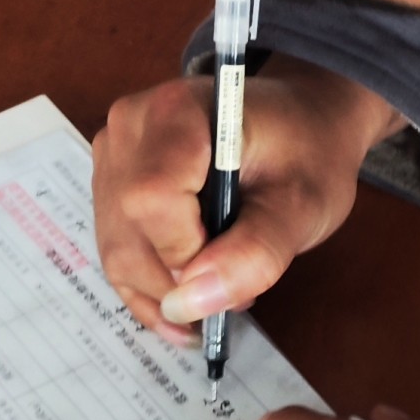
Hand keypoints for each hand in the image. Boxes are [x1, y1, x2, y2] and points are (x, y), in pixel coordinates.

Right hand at [92, 61, 398, 345]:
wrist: (303, 128)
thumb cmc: (307, 154)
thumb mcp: (301, 206)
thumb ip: (252, 254)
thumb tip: (188, 304)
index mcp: (176, 112)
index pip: (150, 199)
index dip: (185, 249)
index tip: (234, 259)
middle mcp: (130, 128)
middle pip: (129, 232)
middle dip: (181, 280)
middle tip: (241, 284)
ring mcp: (114, 157)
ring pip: (118, 252)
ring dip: (169, 291)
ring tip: (224, 285)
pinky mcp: (111, 187)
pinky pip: (115, 253)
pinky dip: (151, 291)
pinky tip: (188, 307)